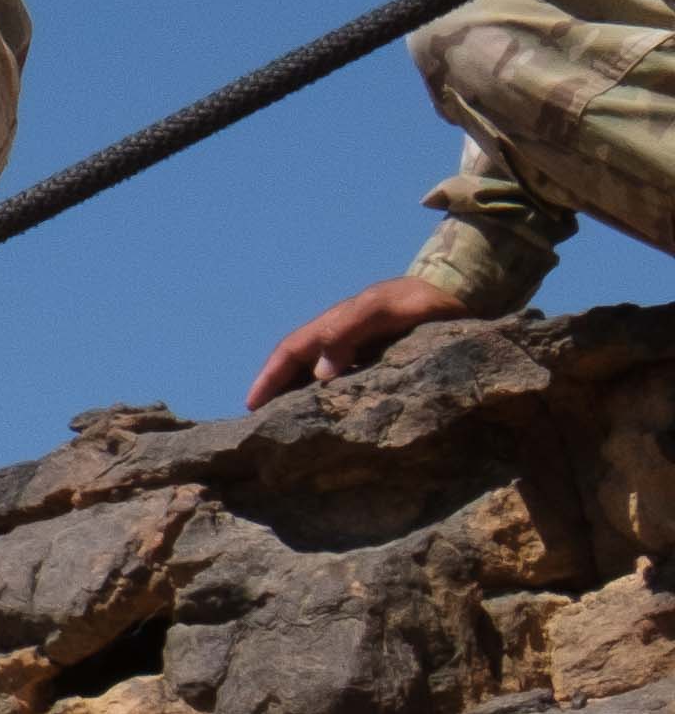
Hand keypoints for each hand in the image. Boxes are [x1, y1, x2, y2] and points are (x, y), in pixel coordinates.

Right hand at [250, 274, 478, 408]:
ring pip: (316, 370)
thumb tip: (320, 373)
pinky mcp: (380, 355)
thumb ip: (350, 331)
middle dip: (274, 388)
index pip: (291, 351)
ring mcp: (360, 344)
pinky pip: (342, 376)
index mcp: (336, 322)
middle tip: (259, 422)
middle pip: (297, 362)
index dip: (268, 378)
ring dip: (297, 392)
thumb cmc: (425, 300)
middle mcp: (342, 334)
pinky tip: (330, 412)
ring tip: (285, 421)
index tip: (251, 406)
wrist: (462, 291)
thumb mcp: (387, 309)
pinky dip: (327, 393)